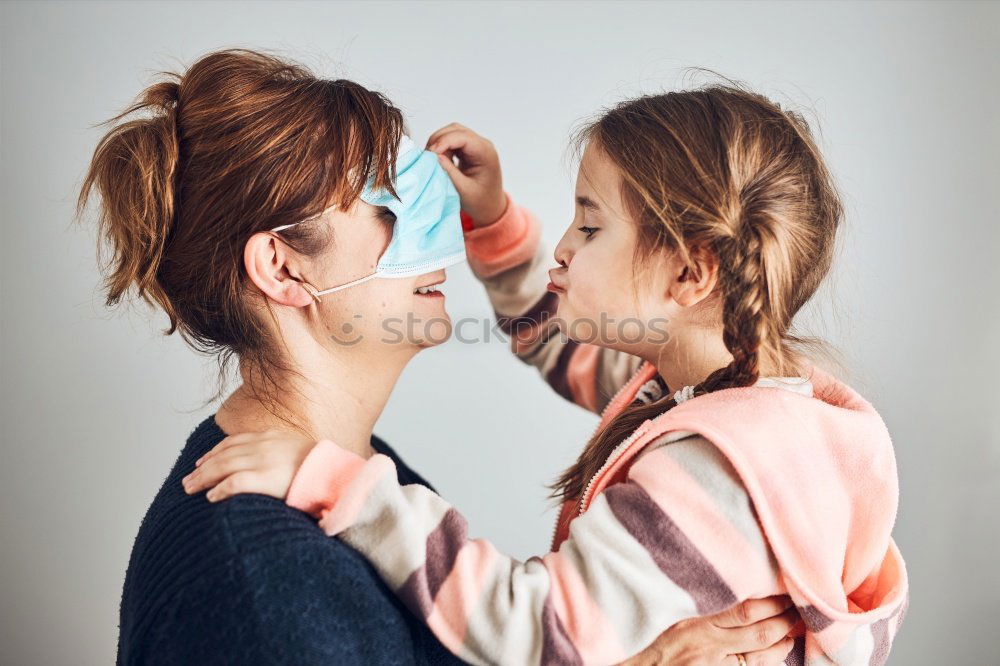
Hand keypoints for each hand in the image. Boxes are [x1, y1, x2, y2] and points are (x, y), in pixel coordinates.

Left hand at [181, 429, 317, 501]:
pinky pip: (234, 483)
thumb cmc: (322, 467)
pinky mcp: (265, 479)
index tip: (203, 460)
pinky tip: (210, 497)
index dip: (216, 451)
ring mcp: (264, 461)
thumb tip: (273, 463)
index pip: (235, 441)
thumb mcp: (300, 450)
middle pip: (224, 454)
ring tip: (189, 488)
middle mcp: (264, 445)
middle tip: (188, 479)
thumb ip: (282, 452)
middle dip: (203, 467)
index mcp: (272, 437)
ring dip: (203, 478)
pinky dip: (219, 489)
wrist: (336, 473)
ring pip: (223, 466)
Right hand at [426, 122, 506, 225]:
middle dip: (438, 140)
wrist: (489, 207)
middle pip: (455, 130)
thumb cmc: (480, 201)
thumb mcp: (463, 190)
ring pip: (451, 133)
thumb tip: (433, 156)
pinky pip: (451, 140)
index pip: (463, 137)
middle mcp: (482, 145)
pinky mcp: (468, 149)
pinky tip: (439, 161)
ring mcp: (475, 145)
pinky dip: (442, 148)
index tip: (430, 154)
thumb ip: (449, 172)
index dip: (444, 142)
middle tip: (427, 157)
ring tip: (433, 161)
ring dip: (439, 144)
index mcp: (486, 153)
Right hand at [618, 596, 799, 664]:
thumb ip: (708, 610)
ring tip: (794, 630)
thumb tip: (742, 598)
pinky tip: (779, 652)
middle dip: (785, 622)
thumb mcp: (680, 619)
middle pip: (759, 633)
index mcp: (699, 624)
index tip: (787, 594)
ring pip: (762, 656)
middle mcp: (711, 646)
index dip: (772, 603)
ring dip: (783, 643)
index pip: (745, 611)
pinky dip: (770, 661)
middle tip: (800, 611)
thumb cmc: (659, 645)